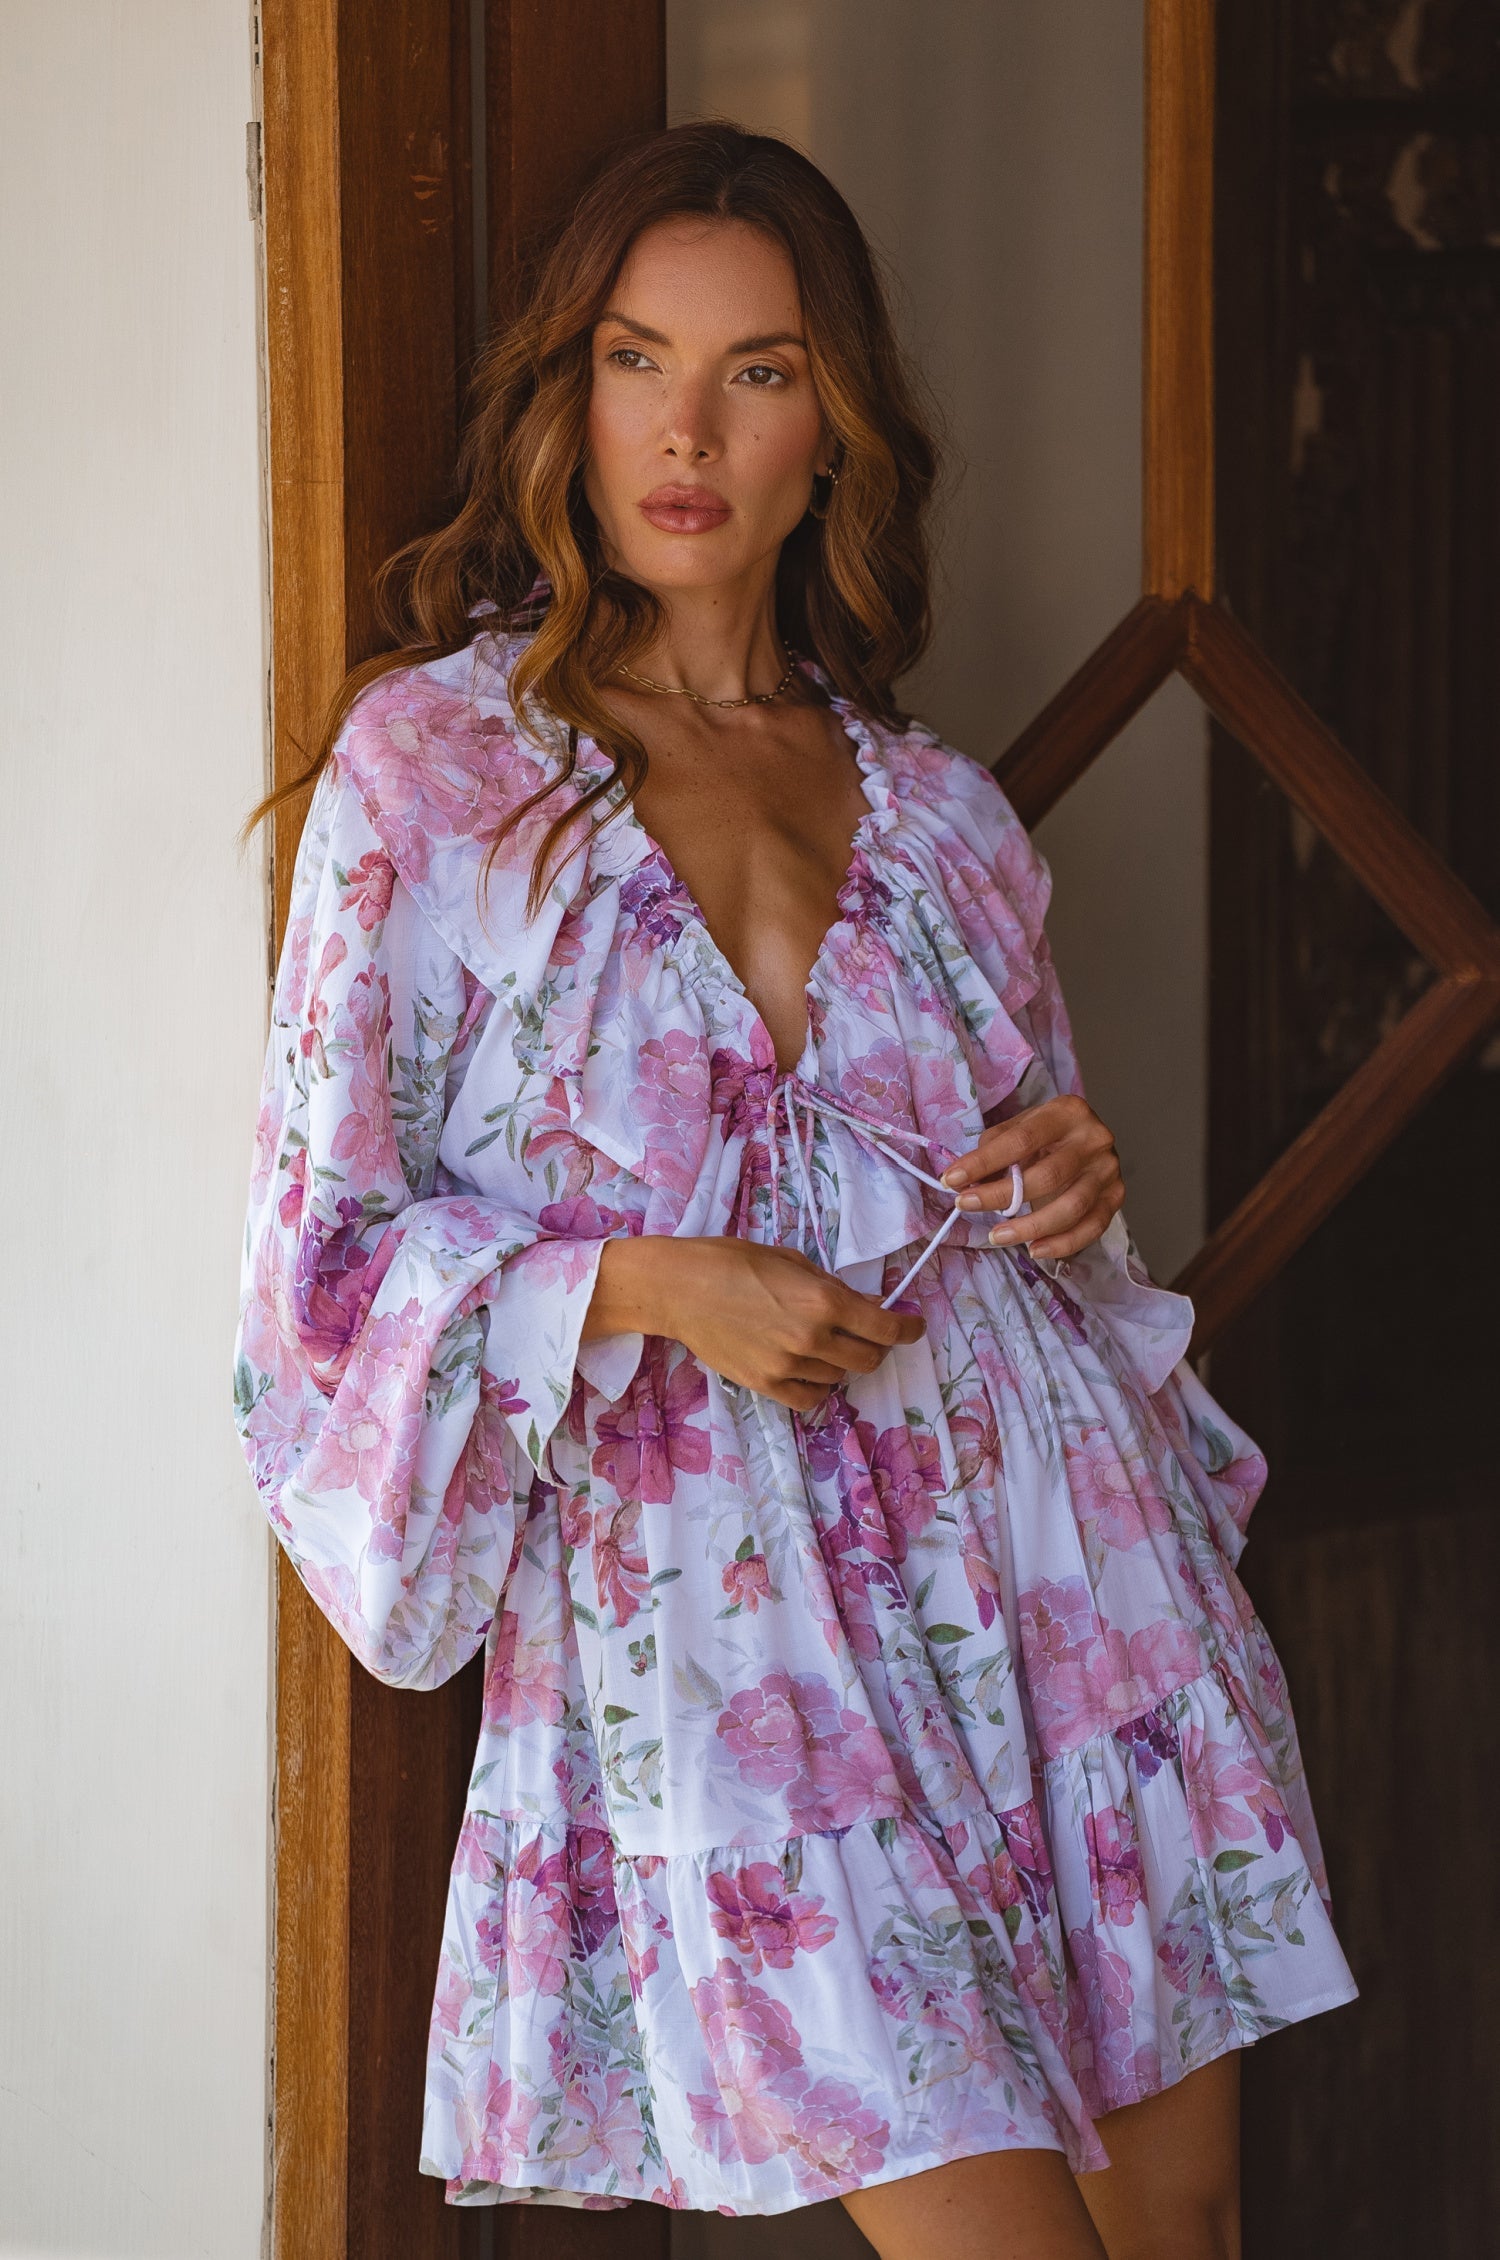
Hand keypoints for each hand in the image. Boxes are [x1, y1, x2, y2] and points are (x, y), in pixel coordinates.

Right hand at [584, 1236, 924, 1412]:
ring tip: (822, 1342)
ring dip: (841, 1361)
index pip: (886, 1327)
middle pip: (868, 1359)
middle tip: (866, 1333)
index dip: (908, 1328)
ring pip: (839, 1377)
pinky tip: (809, 1367)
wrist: (680, 1289)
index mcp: (823, 1301)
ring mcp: (788, 1366)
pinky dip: (818, 1384)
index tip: (912, 1325)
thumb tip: (868, 1304)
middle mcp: (812, 1339)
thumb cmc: (732, 1261)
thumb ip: (832, 1287)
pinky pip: (810, 1397)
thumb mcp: (791, 1260)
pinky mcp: (765, 1385)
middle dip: (875, 1345)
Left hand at [940, 1094, 1123, 1261]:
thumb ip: (995, 1149)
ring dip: (1030, 1227)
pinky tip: (1035, 1249)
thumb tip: (964, 1180)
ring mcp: (1108, 1170)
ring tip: (997, 1236)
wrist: (1088, 1139)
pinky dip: (1062, 1244)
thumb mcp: (1021, 1128)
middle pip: (1047, 1175)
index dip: (984, 1162)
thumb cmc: (1047, 1135)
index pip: (1021, 1139)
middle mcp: (1094, 1138)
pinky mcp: (1116, 1197)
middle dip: (1000, 1195)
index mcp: (1067, 1112)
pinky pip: (1091, 1228)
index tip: (952, 1179)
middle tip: (967, 1205)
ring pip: (1071, 1207)